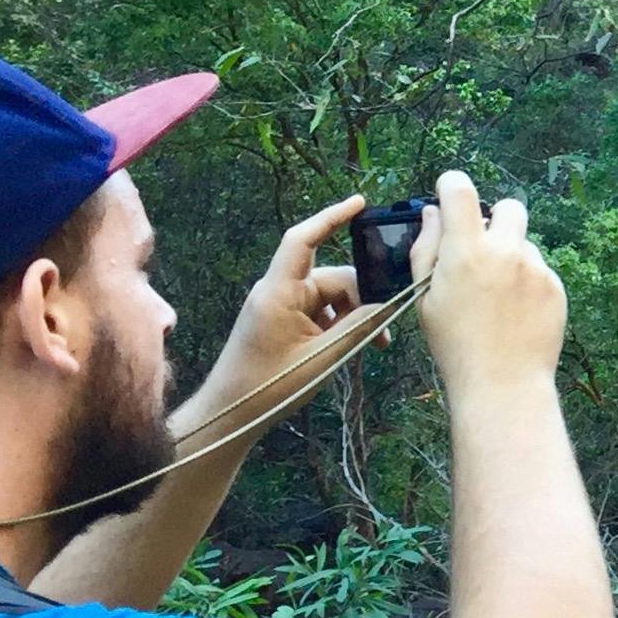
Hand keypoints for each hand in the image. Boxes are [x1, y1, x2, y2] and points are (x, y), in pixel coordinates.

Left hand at [179, 193, 390, 442]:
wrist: (229, 414)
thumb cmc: (268, 387)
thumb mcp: (321, 359)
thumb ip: (357, 328)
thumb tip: (388, 305)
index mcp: (279, 292)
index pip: (304, 239)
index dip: (331, 217)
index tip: (360, 203)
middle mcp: (278, 292)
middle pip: (332, 277)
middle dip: (363, 298)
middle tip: (386, 331)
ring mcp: (279, 307)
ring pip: (330, 297)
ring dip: (354, 316)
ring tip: (374, 346)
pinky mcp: (282, 322)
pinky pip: (320, 312)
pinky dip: (340, 325)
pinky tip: (353, 348)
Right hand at [413, 169, 566, 401]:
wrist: (502, 382)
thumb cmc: (455, 343)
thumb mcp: (425, 297)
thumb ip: (427, 249)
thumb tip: (433, 213)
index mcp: (466, 251)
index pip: (461, 191)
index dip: (452, 185)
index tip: (449, 193)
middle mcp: (506, 252)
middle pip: (508, 207)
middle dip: (494, 219)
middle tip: (480, 248)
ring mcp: (536, 269)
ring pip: (523, 244)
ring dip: (510, 257)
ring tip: (495, 298)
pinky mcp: (556, 287)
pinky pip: (540, 271)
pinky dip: (527, 283)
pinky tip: (514, 313)